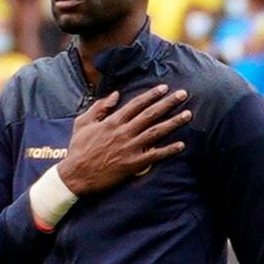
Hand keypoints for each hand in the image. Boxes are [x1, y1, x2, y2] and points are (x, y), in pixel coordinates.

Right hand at [54, 77, 189, 201]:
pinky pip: (154, 156)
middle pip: (150, 114)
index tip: (165, 88)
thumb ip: (99, 107)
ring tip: (188, 115)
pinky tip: (181, 145)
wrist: (75, 175)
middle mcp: (123, 132)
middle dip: (168, 103)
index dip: (152, 95)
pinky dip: (168, 150)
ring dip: (173, 122)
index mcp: (112, 121)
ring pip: (156, 132)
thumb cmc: (78, 148)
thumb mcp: (83, 122)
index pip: (136, 104)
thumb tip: (116, 94)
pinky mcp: (132, 164)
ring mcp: (129, 148)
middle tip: (183, 94)